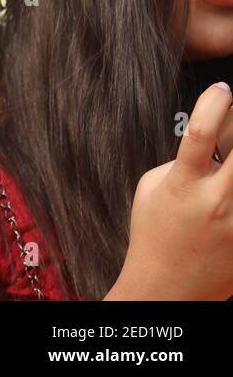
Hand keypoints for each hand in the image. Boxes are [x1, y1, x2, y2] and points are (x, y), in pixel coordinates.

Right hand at [106, 81, 232, 299]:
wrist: (168, 286)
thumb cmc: (154, 233)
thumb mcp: (152, 188)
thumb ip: (181, 162)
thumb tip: (212, 143)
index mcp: (184, 184)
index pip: (199, 131)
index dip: (215, 102)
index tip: (222, 90)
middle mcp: (217, 200)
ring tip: (229, 162)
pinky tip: (227, 186)